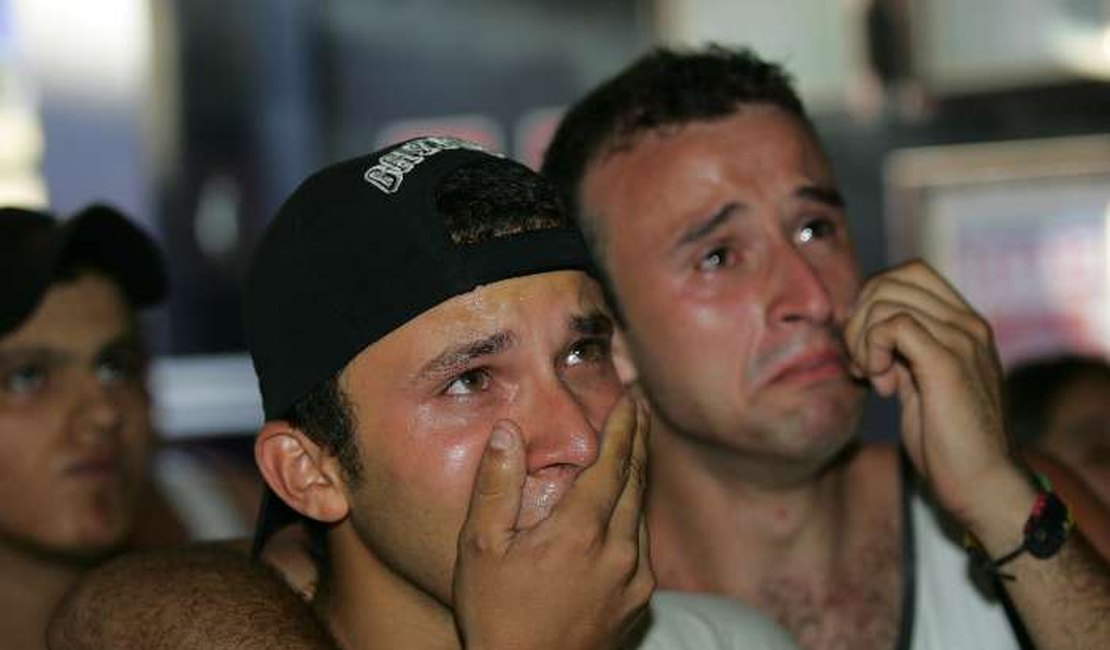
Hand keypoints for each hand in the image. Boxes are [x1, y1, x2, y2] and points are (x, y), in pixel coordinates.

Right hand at [452, 394, 653, 649]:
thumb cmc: (496, 619)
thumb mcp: (480, 550)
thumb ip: (496, 486)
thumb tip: (507, 431)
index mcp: (579, 532)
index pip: (614, 463)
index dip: (624, 427)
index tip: (632, 399)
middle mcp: (619, 552)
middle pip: (638, 482)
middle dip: (640, 442)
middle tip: (641, 412)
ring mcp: (635, 581)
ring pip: (642, 514)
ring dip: (640, 477)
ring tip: (635, 451)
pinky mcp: (639, 604)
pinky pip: (642, 547)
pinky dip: (636, 518)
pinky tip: (625, 513)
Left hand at [843, 260, 1031, 532]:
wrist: (981, 483)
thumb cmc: (947, 441)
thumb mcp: (920, 382)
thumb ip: (902, 350)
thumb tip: (863, 327)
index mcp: (964, 324)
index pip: (909, 273)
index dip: (874, 301)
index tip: (867, 348)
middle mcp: (967, 323)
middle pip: (892, 279)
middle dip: (859, 318)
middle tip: (862, 364)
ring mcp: (961, 339)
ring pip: (886, 300)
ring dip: (863, 339)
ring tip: (875, 378)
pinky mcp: (947, 361)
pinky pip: (892, 325)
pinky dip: (872, 351)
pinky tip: (883, 387)